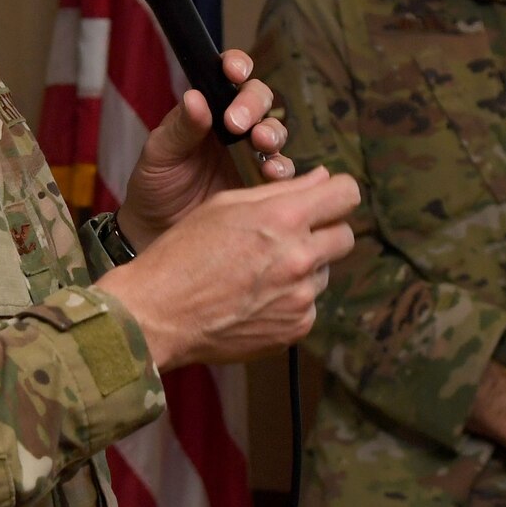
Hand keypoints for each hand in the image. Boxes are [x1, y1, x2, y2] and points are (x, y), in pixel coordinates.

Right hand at [98, 166, 359, 370]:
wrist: (158, 314)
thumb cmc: (183, 252)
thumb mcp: (225, 205)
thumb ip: (281, 190)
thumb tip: (323, 178)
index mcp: (284, 218)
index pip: (347, 193)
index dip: (336, 192)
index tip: (325, 198)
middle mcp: (300, 258)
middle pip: (345, 235)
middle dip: (323, 231)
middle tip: (289, 237)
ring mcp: (301, 298)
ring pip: (325, 273)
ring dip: (304, 268)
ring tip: (260, 272)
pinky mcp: (296, 328)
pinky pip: (309, 306)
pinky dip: (290, 300)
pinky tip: (255, 298)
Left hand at [117, 49, 291, 247]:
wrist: (157, 233)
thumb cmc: (155, 185)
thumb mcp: (159, 154)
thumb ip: (180, 128)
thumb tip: (195, 97)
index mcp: (207, 108)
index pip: (228, 76)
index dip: (237, 65)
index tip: (234, 71)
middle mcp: (234, 126)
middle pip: (259, 99)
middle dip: (253, 104)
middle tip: (237, 123)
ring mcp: (251, 154)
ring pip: (274, 130)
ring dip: (272, 132)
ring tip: (261, 143)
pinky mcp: (262, 183)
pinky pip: (282, 170)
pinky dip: (282, 168)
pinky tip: (271, 173)